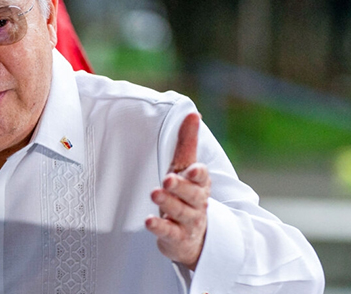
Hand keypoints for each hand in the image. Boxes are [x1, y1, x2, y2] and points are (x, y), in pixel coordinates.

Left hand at [145, 113, 210, 269]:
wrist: (194, 237)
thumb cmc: (187, 195)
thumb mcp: (186, 169)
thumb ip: (187, 143)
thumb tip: (193, 113)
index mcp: (200, 184)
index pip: (202, 178)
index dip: (198, 174)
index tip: (193, 169)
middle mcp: (197, 203)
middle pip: (192, 195)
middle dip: (181, 187)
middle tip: (168, 180)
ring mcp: (187, 222)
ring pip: (180, 212)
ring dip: (168, 203)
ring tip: (155, 193)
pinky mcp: (176, 237)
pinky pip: (169, 232)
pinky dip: (159, 227)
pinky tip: (148, 221)